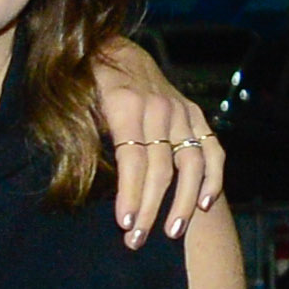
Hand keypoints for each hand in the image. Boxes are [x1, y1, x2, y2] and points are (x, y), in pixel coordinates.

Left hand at [90, 48, 225, 247]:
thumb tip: (78, 184)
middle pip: (161, 168)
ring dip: (183, 201)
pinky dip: (212, 177)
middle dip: (150, 208)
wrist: (113, 48)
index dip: (130, 194)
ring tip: (172, 232)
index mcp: (127, 106)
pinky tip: (205, 205)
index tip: (125, 224)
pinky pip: (212, 150)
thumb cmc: (86, 84)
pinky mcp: (195, 114)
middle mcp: (159, 109)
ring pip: (190, 164)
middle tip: (138, 240)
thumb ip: (82, 139)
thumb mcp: (75, 104)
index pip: (132, 160)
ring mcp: (181, 111)